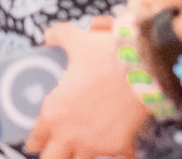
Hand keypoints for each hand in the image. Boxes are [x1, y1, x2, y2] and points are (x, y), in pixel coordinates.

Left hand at [26, 19, 150, 158]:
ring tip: (86, 144)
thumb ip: (60, 36)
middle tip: (59, 145)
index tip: (40, 135)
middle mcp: (69, 134)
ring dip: (80, 154)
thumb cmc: (110, 55)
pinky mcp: (118, 144)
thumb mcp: (80, 40)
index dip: (36, 137)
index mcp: (53, 113)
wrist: (148, 66)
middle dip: (52, 153)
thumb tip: (50, 34)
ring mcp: (94, 143)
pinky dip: (118, 152)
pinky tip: (120, 144)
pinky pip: (118, 157)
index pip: (34, 138)